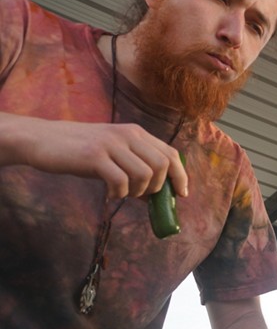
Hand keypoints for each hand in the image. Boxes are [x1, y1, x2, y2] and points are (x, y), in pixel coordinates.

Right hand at [5, 114, 187, 198]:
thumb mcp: (115, 153)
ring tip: (122, 193)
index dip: (180, 176)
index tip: (180, 194)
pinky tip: (109, 194)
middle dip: (157, 187)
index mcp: (136, 133)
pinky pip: (120, 182)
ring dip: (137, 192)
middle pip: (162, 165)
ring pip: (145, 174)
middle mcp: (128, 135)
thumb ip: (137, 166)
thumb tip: (157, 194)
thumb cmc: (81, 151)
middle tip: (140, 195)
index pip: (171, 154)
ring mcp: (111, 144)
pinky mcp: (94, 156)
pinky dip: (119, 194)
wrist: (43, 139)